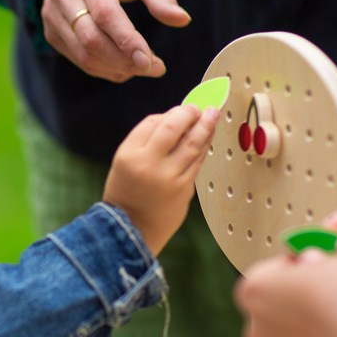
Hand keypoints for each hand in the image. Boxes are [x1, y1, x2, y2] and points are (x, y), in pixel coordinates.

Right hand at [40, 0, 190, 81]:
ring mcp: (51, 15)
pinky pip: (79, 60)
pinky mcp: (50, 32)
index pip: (104, 13)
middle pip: (91, 39)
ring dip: (117, 68)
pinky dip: (105, 69)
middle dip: (125, 59)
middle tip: (155, 68)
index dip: (126, 40)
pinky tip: (125, 66)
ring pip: (84, 54)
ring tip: (143, 67)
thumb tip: (182, 20)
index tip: (149, 61)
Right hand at [103, 105, 217, 255]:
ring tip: (213, 114)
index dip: (172, 112)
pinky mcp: (184, 189)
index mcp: (129, 154)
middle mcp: (149, 164)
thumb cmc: (127, 192)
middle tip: (200, 107)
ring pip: (192, 143)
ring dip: (205, 126)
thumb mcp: (124, 161)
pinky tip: (208, 137)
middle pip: (174, 128)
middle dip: (190, 114)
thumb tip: (173, 117)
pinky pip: (198, 161)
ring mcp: (169, 177)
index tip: (184, 108)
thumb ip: (145, 139)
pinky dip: (204, 146)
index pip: (153, 123)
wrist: (133, 228)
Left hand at [236, 250, 336, 336]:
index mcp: (254, 289)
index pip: (266, 272)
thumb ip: (314, 262)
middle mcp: (254, 325)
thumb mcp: (332, 262)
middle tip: (319, 295)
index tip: (306, 268)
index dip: (289, 269)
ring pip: (283, 336)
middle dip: (290, 301)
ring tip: (330, 321)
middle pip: (269, 307)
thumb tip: (311, 262)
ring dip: (299, 329)